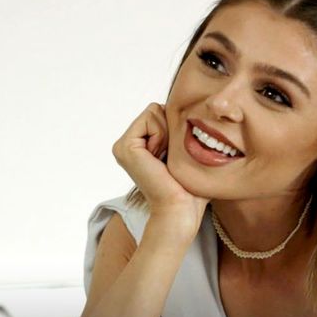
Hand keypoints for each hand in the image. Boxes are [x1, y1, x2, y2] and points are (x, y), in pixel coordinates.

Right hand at [112, 103, 208, 239]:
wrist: (181, 208)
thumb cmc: (190, 186)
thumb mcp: (185, 151)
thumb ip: (181, 129)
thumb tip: (194, 109)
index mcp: (140, 144)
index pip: (161, 111)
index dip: (176, 127)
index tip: (176, 154)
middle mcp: (128, 144)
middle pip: (157, 109)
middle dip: (172, 128)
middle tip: (172, 158)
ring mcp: (123, 145)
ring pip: (154, 110)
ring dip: (168, 132)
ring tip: (166, 159)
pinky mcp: (125, 146)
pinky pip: (150, 118)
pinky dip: (163, 134)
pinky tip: (161, 158)